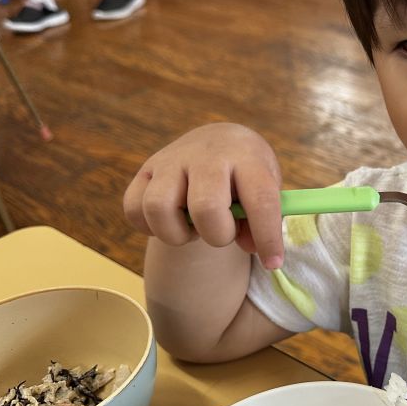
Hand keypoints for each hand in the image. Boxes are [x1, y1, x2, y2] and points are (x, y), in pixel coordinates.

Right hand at [123, 123, 284, 267]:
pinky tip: (170, 224)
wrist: (220, 141)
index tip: (273, 263)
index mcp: (247, 158)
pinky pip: (134, 208)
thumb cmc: (248, 176)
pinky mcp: (146, 170)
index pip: (260, 200)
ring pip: (159, 207)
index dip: (267, 237)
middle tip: (222, 232)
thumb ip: (262, 219)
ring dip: (176, 233)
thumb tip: (250, 246)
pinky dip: (148, 227)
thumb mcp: (266, 189)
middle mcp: (207, 155)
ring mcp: (172, 160)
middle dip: (217, 235)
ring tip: (193, 228)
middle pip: (205, 207)